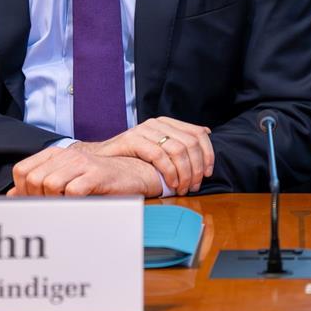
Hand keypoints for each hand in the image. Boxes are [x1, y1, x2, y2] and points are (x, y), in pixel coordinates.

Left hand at [9, 144, 162, 196]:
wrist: (136, 173)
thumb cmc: (101, 180)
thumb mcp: (68, 179)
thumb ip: (41, 186)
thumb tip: (11, 196)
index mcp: (57, 154)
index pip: (22, 170)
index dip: (22, 190)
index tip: (35, 203)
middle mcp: (67, 154)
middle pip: (33, 179)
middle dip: (37, 199)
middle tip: (51, 208)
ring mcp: (82, 163)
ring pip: (49, 184)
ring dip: (54, 202)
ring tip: (66, 207)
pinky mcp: (97, 174)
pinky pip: (72, 191)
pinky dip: (72, 203)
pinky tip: (80, 205)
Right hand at [84, 117, 214, 194]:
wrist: (100, 159)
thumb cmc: (132, 157)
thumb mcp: (159, 148)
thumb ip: (179, 142)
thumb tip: (206, 133)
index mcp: (167, 123)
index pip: (198, 133)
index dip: (208, 154)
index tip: (209, 173)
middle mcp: (157, 123)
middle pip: (190, 143)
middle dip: (197, 168)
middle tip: (194, 185)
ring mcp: (144, 129)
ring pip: (177, 150)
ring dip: (184, 173)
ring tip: (183, 188)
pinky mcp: (132, 139)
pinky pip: (159, 156)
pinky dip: (169, 172)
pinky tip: (171, 184)